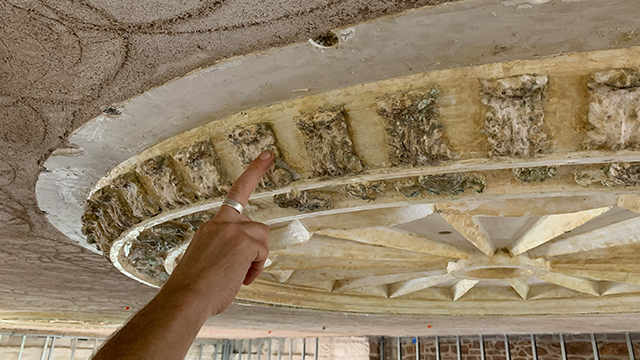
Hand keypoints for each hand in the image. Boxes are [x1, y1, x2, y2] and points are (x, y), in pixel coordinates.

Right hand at [160, 150, 273, 315]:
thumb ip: (225, 252)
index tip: (267, 154)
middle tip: (239, 270)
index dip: (254, 172)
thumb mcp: (207, 263)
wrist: (185, 298)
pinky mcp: (243, 240)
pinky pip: (262, 254)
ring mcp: (232, 229)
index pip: (236, 193)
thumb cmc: (195, 289)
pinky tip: (239, 278)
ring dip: (255, 259)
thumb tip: (242, 261)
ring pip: (262, 239)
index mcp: (211, 227)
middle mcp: (221, 223)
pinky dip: (255, 269)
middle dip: (254, 248)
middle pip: (256, 228)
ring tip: (235, 275)